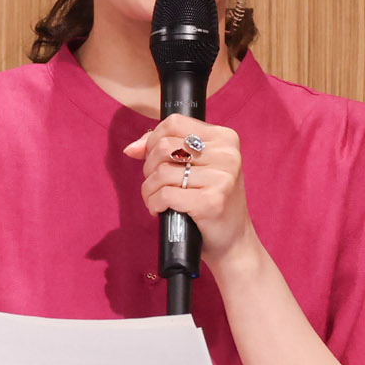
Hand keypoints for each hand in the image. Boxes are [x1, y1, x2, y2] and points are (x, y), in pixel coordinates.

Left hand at [122, 115, 253, 264]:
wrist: (233, 241)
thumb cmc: (211, 201)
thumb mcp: (197, 168)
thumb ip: (166, 150)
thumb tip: (132, 148)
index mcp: (225, 138)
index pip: (175, 123)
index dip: (153, 139)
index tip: (150, 158)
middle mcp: (227, 155)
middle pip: (165, 146)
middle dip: (149, 167)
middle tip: (155, 184)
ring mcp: (221, 178)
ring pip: (161, 172)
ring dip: (149, 190)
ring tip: (156, 200)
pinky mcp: (211, 202)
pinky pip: (165, 195)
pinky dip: (154, 204)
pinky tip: (160, 210)